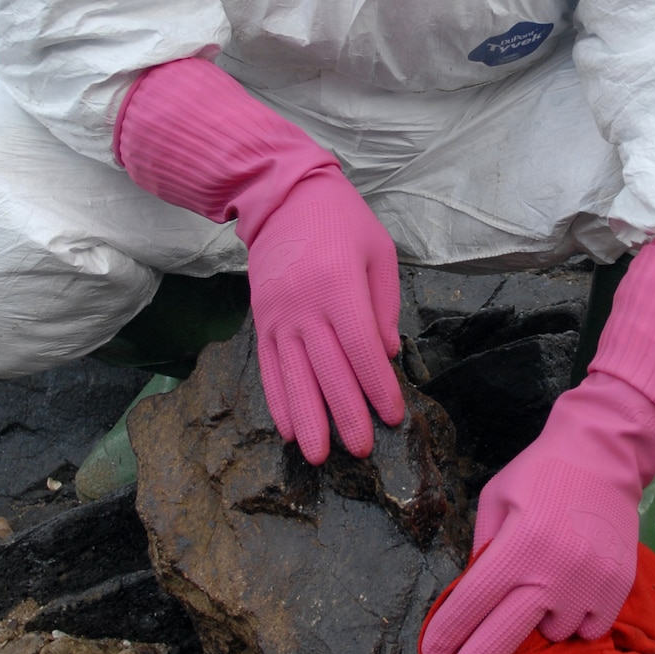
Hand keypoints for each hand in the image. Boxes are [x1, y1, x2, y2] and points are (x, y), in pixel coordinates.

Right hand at [247, 166, 403, 462]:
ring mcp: (278, 316)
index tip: (392, 416)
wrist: (282, 197)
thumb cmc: (342, 222)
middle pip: (328, 372)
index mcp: (339, 286)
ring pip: (293, 377)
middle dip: (346, 415)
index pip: (361, 349)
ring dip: (308, 420)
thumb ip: (385, 305)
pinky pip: (269, 368)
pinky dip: (278, 401)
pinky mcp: (261, 321)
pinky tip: (289, 429)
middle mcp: (305, 305)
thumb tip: (387, 355)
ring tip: (319, 456)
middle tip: (361, 450)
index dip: (378, 387)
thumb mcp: (378, 252)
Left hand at [421, 440, 639, 653]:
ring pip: (553, 635)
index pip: (473, 602)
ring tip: (539, 594)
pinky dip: (575, 621)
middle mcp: (554, 570)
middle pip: (505, 636)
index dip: (449, 633)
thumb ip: (482, 548)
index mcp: (518, 544)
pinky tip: (568, 595)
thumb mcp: (495, 499)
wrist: (604, 457)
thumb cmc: (540, 474)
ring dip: (538, 625)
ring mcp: (590, 583)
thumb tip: (472, 597)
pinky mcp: (617, 588)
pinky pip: (590, 629)